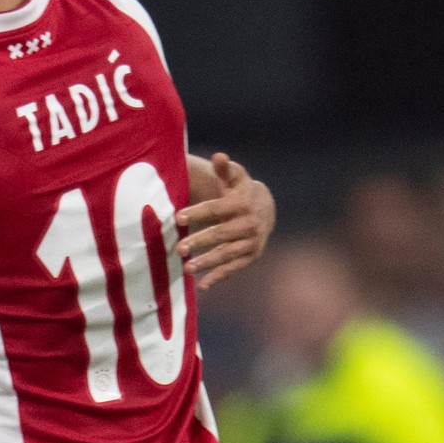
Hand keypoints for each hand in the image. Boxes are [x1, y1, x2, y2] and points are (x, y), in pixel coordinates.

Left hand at [174, 153, 272, 288]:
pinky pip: (234, 268)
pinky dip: (219, 276)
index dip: (198, 213)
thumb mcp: (235, 177)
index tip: (178, 217)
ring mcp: (252, 242)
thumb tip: (218, 156)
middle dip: (200, 241)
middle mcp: (250, 224)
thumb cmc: (240, 190)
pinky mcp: (251, 256)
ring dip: (208, 262)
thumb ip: (224, 168)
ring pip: (227, 254)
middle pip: (221, 234)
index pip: (217, 209)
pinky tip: (202, 285)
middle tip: (178, 248)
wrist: (266, 207)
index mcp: (243, 203)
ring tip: (186, 268)